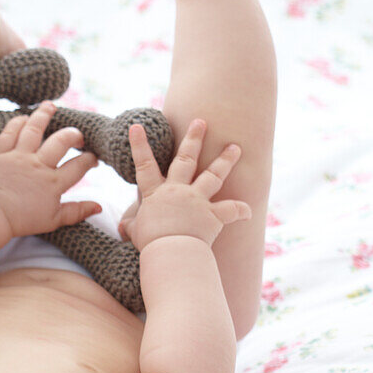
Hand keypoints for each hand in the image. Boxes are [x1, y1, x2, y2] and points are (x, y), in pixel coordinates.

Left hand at [0, 101, 101, 236]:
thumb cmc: (23, 219)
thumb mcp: (54, 220)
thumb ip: (77, 211)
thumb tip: (99, 207)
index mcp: (53, 183)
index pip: (78, 166)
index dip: (90, 159)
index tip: (93, 156)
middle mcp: (38, 166)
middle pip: (60, 141)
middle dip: (73, 134)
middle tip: (77, 134)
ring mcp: (19, 157)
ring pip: (34, 129)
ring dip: (44, 115)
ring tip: (51, 106)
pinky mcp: (0, 153)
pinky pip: (9, 133)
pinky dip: (17, 123)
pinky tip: (24, 117)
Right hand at [125, 118, 251, 250]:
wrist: (171, 252)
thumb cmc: (151, 243)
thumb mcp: (135, 232)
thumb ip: (131, 226)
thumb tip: (122, 228)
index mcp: (156, 193)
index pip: (144, 165)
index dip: (139, 145)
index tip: (136, 126)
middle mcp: (178, 191)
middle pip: (186, 159)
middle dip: (193, 138)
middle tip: (201, 121)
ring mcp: (197, 200)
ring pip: (213, 175)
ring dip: (225, 160)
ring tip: (235, 147)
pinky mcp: (213, 215)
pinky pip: (231, 210)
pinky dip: (241, 210)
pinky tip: (250, 211)